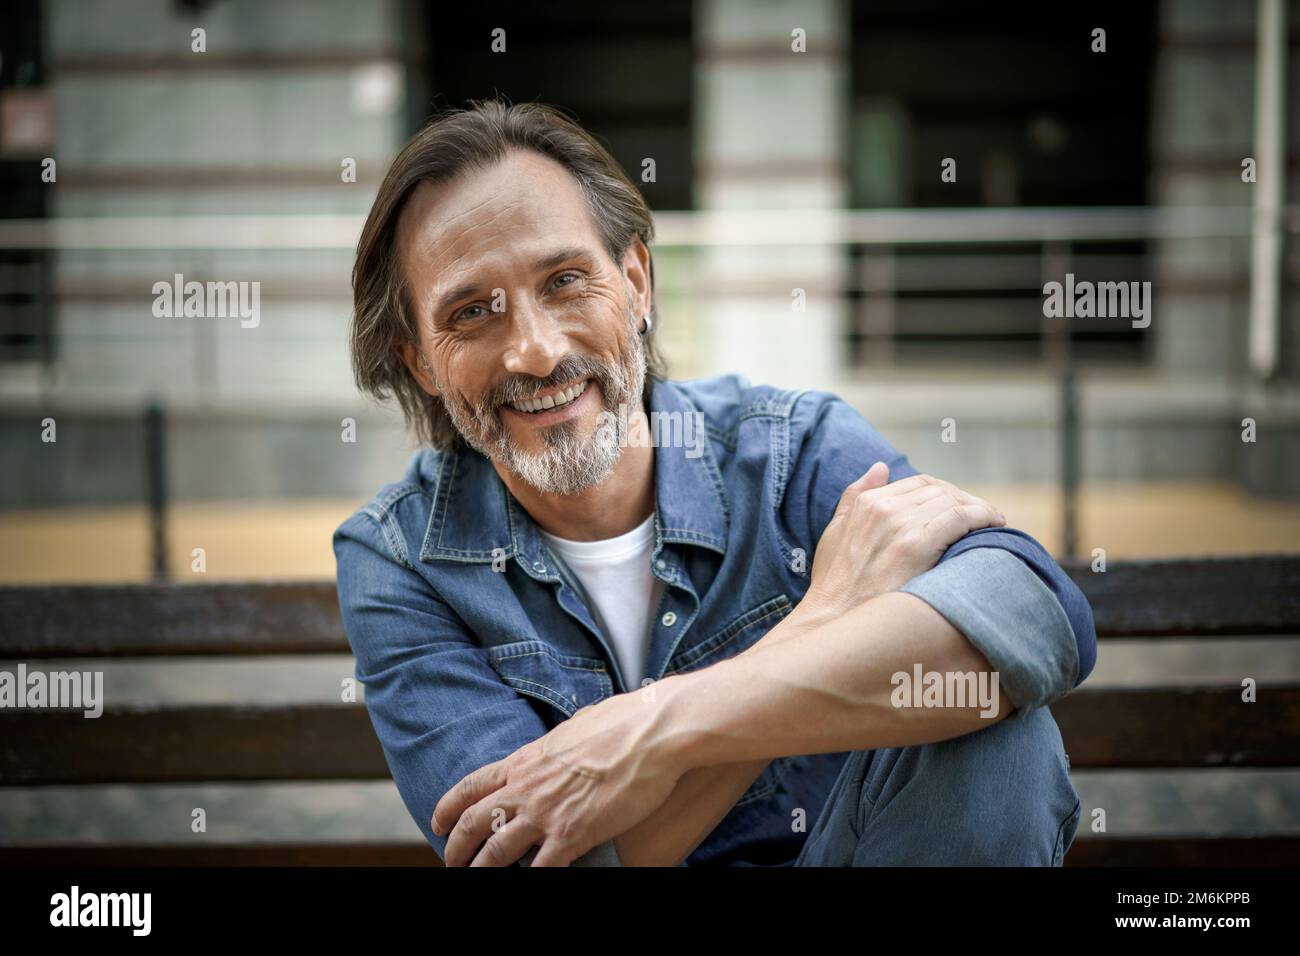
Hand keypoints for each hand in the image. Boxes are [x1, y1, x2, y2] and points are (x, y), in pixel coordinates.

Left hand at [431, 689, 683, 865]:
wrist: (654, 732)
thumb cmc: (624, 722)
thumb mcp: (575, 728)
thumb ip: (557, 746)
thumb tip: (560, 745)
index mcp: (526, 759)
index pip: (472, 785)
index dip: (449, 807)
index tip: (438, 823)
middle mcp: (528, 787)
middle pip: (475, 822)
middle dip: (456, 848)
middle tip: (451, 863)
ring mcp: (547, 812)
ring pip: (497, 853)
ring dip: (481, 871)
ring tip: (475, 881)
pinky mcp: (573, 834)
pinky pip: (540, 869)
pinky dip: (530, 880)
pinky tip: (531, 883)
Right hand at [800, 462, 1005, 621]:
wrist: (831, 620)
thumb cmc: (834, 585)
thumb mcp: (834, 533)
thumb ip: (854, 497)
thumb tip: (880, 467)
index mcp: (867, 502)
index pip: (919, 484)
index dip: (946, 493)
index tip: (961, 506)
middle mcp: (883, 507)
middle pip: (939, 490)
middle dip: (965, 499)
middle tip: (984, 516)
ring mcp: (900, 525)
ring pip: (953, 501)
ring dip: (979, 508)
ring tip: (993, 522)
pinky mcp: (916, 545)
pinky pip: (961, 517)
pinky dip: (982, 516)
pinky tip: (995, 526)